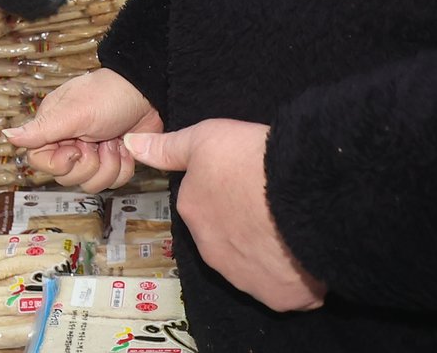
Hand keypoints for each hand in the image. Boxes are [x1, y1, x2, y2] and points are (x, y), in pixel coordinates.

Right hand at [4, 67, 162, 192]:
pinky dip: (124, 167)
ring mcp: (92, 152)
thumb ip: (41, 130)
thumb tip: (6, 135)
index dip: (58, 163)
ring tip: (114, 142)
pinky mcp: (113, 160)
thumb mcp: (73, 114)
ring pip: (91, 183)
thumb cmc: (108, 96)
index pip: (39, 162)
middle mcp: (69, 142)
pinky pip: (113, 182)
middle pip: (66, 178)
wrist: (148, 93)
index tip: (74, 148)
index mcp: (52, 128)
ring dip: (108, 165)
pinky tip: (125, 147)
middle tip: (98, 141)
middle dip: (88, 164)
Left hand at [126, 120, 327, 312]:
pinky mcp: (278, 297)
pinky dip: (293, 277)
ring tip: (290, 227)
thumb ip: (168, 148)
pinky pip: (284, 288)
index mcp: (192, 213)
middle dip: (243, 228)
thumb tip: (132, 145)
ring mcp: (244, 279)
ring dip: (267, 253)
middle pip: (226, 240)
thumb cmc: (250, 161)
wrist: (301, 194)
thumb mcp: (204, 138)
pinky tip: (304, 253)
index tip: (247, 183)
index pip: (205, 205)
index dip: (227, 193)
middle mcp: (212, 252)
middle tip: (270, 204)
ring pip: (254, 267)